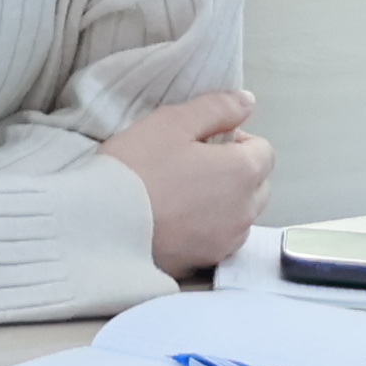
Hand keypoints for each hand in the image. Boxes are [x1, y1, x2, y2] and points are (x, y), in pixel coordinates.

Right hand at [105, 87, 272, 276]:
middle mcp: (245, 210)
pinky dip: (207, 230)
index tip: (204, 142)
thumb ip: (217, 108)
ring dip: (224, 203)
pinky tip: (175, 222)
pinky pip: (219, 240)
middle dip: (235, 173)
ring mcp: (226, 241)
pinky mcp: (205, 263)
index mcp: (243, 171)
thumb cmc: (137, 169)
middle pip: (257, 186)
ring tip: (181, 195)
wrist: (102, 227)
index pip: (263, 151)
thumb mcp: (172, 122)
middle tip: (192, 166)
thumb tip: (247, 102)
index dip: (236, 141)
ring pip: (240, 216)